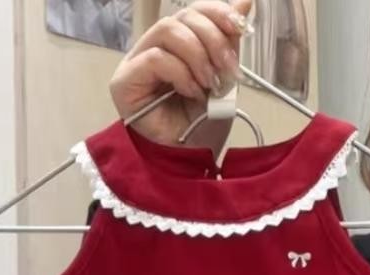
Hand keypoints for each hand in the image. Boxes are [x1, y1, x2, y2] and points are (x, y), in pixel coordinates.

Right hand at [108, 0, 252, 157]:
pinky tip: (191, 93)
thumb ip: (228, 42)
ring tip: (209, 84)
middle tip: (227, 70)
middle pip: (181, 17)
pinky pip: (155, 58)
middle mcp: (152, 48)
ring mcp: (135, 64)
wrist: (186, 163)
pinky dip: (180, 73)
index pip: (192, 11)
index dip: (217, 12)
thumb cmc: (199, 128)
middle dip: (212, 39)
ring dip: (197, 55)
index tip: (239, 28)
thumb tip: (244, 1)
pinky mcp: (124, 82)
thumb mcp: (222, 78)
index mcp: (175, 45)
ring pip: (168, 31)